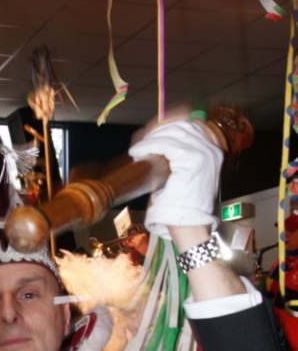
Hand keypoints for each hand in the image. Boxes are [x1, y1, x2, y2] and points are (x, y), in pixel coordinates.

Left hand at [128, 118, 222, 237]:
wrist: (189, 226)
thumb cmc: (181, 206)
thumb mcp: (181, 175)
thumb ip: (175, 158)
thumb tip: (154, 147)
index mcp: (211, 151)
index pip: (189, 125)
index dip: (167, 124)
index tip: (150, 131)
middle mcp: (211, 149)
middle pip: (180, 125)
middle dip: (156, 130)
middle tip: (140, 142)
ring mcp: (204, 153)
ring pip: (172, 133)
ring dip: (150, 138)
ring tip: (137, 149)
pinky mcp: (193, 159)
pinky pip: (166, 144)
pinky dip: (148, 145)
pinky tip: (138, 152)